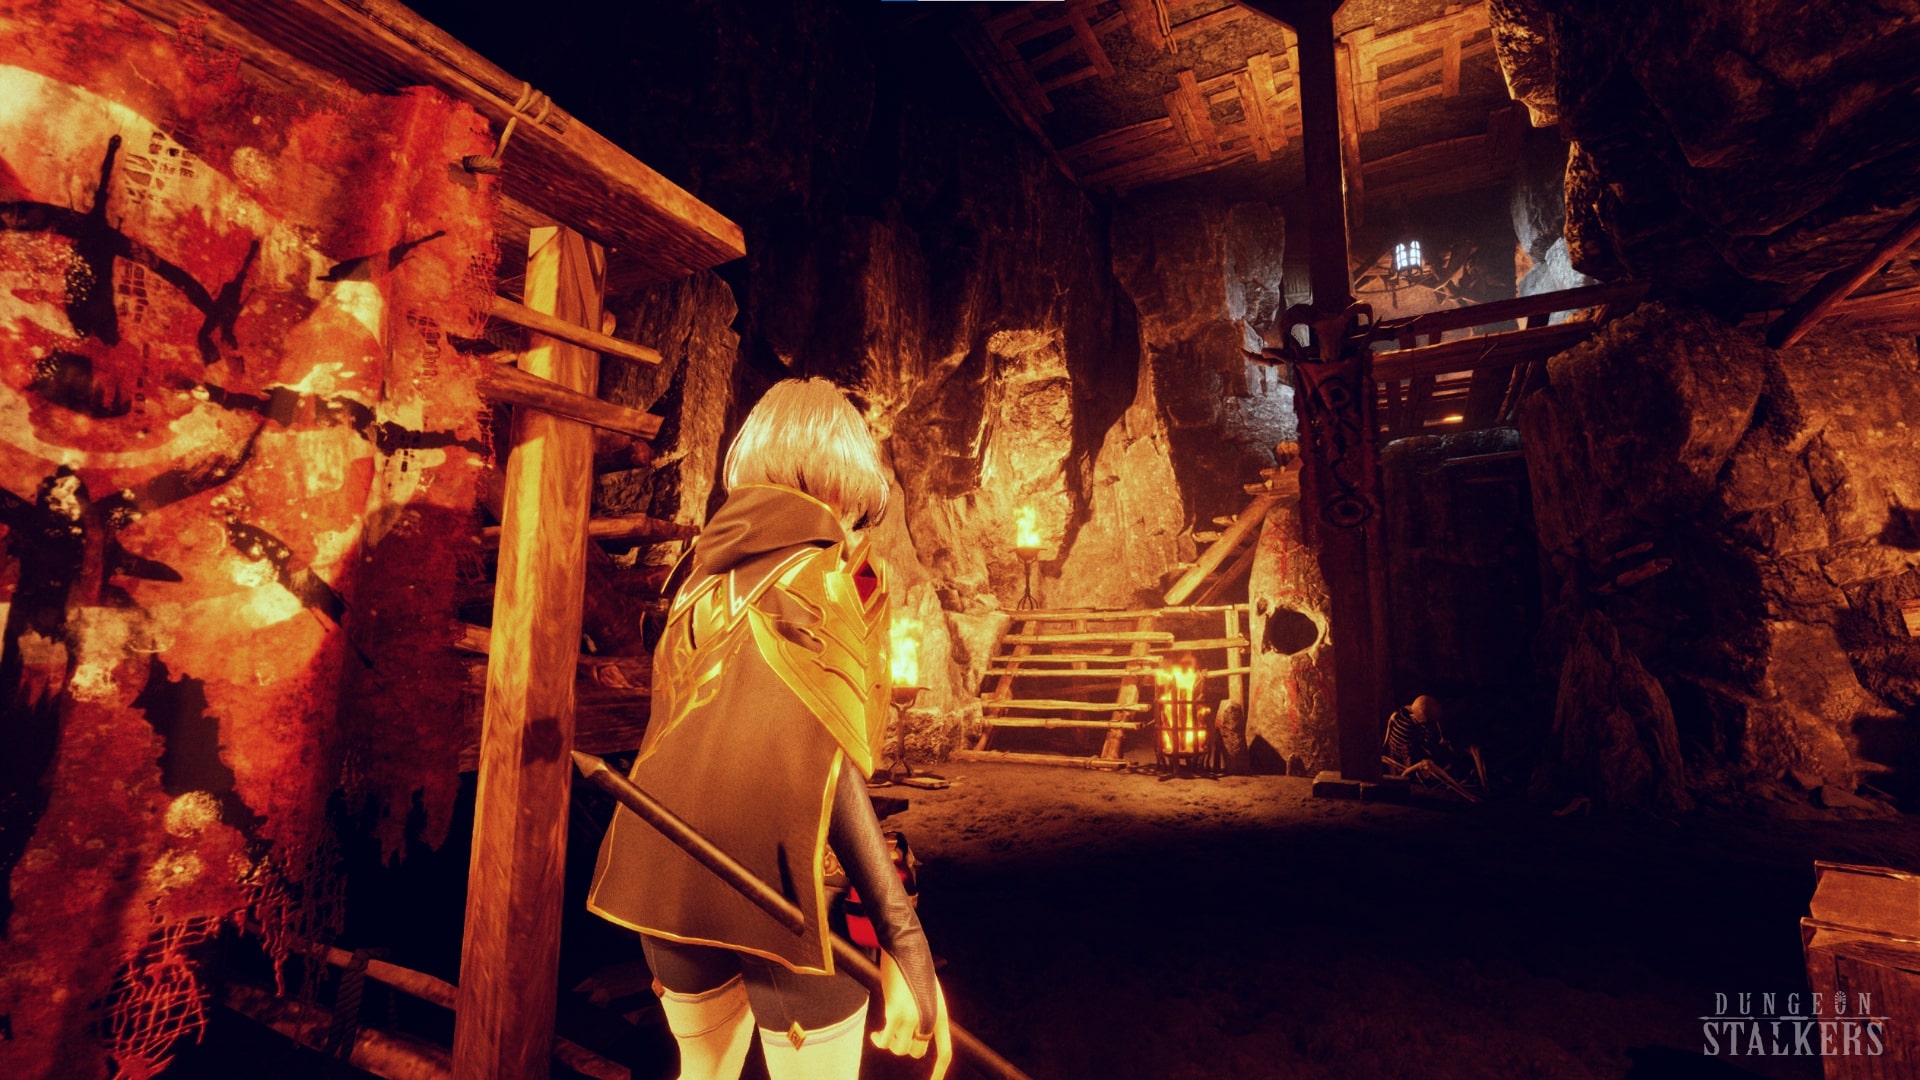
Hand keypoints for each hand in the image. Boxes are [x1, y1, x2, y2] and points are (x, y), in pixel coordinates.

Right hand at [870, 950, 951, 1079]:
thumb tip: (918, 1033)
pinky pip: (885, 1040)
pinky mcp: (896, 1013)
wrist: (904, 947)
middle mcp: (929, 1019)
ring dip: (892, 1041)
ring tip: (887, 1027)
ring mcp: (913, 1017)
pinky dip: (879, 1039)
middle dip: (906, 1044)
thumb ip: (927, 1013)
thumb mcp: (929, 992)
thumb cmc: (914, 967)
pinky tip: (876, 1034)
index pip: (944, 1051)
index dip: (939, 1072)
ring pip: (900, 1048)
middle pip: (917, 1051)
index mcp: (940, 1014)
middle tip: (897, 1029)